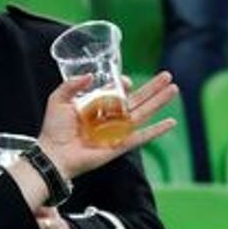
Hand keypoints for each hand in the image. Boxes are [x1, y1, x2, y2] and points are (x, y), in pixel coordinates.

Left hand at [36, 72, 178, 181]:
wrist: (54, 153)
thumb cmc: (54, 129)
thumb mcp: (58, 100)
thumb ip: (72, 85)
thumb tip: (90, 75)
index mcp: (96, 106)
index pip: (116, 92)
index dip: (123, 84)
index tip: (126, 81)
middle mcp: (109, 118)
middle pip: (136, 100)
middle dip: (152, 88)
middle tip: (167, 76)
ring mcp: (117, 131)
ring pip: (143, 113)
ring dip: (159, 102)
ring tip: (174, 89)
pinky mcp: (121, 145)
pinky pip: (142, 137)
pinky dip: (157, 130)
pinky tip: (171, 122)